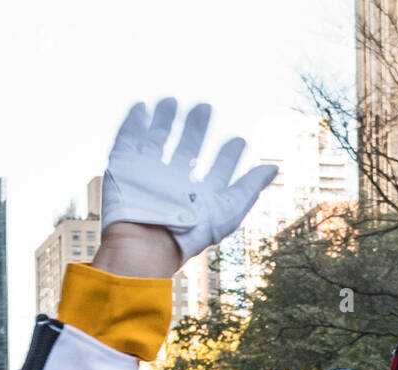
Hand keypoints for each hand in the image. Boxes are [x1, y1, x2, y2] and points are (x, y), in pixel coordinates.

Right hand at [99, 98, 276, 268]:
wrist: (146, 241)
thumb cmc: (190, 231)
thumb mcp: (228, 210)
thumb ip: (249, 187)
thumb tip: (273, 168)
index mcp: (199, 194)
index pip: (216, 171)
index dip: (227, 157)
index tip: (239, 141)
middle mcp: (175, 183)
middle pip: (186, 149)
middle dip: (196, 128)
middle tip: (205, 107)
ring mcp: (148, 173)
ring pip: (157, 140)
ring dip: (164, 120)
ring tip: (171, 100)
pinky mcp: (124, 166)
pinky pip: (128, 140)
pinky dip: (133, 122)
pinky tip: (141, 107)